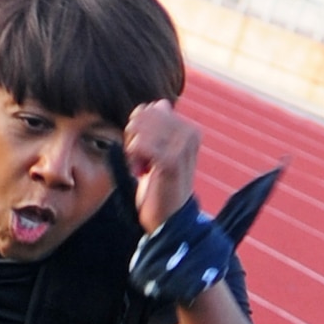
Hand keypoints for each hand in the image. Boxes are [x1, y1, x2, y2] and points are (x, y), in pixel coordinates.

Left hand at [123, 100, 200, 232]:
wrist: (170, 220)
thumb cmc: (161, 186)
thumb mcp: (160, 151)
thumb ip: (159, 127)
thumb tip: (160, 103)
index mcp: (189, 128)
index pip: (149, 109)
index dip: (137, 129)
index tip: (143, 153)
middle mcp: (190, 132)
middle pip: (142, 116)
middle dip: (133, 137)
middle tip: (141, 161)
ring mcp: (183, 146)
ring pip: (139, 129)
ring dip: (132, 150)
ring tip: (143, 168)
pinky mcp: (171, 161)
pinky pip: (139, 144)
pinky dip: (133, 158)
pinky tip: (142, 172)